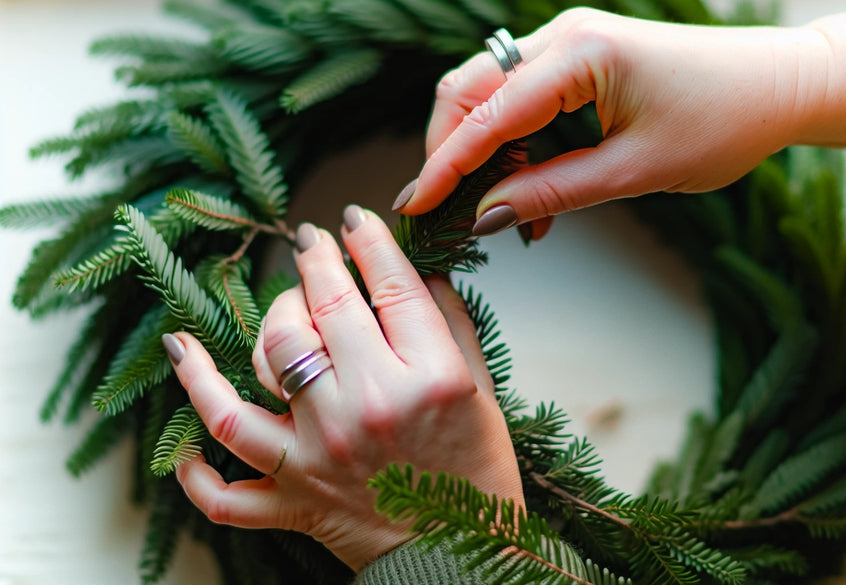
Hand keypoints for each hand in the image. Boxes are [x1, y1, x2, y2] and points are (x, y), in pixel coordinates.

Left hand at [165, 206, 522, 570]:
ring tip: (270, 308)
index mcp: (429, 379)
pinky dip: (193, 459)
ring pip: (266, 364)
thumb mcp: (480, 388)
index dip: (368, 240)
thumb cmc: (476, 471)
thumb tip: (416, 270)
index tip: (354, 221)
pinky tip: (190, 407)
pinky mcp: (294, 498)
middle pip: (323, 309)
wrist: (461, 553)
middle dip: (315, 261)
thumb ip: (450, 321)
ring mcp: (321, 454)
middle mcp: (368, 408)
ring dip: (257, 324)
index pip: (389, 285)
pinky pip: (223, 484)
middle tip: (312, 245)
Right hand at [397, 8, 827, 234]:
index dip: (445, 165)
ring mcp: (571, 41)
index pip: (486, 114)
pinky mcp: (581, 57)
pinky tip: (529, 186)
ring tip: (505, 213)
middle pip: (470, 90)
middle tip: (449, 211)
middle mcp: (565, 35)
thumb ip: (553, 193)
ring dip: (484, 151)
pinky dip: (513, 142)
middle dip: (450, 151)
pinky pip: (523, 97)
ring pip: (491, 94)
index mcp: (580, 55)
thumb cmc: (724, 122)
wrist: (781, 85)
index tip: (414, 207)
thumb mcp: (634, 171)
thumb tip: (486, 217)